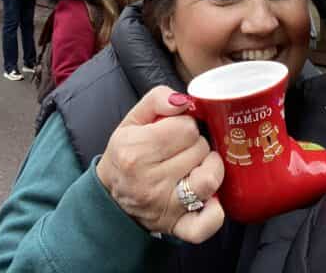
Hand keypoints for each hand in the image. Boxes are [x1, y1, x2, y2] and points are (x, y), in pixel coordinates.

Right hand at [97, 86, 224, 242]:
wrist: (110, 197)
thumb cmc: (125, 155)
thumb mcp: (132, 121)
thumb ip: (157, 100)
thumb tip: (183, 100)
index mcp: (136, 151)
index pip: (186, 128)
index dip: (186, 125)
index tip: (177, 131)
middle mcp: (150, 181)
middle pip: (199, 149)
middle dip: (196, 144)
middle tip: (185, 148)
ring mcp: (165, 206)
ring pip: (209, 179)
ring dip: (210, 167)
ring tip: (199, 165)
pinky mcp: (176, 226)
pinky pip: (207, 222)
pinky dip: (215, 210)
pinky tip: (209, 197)